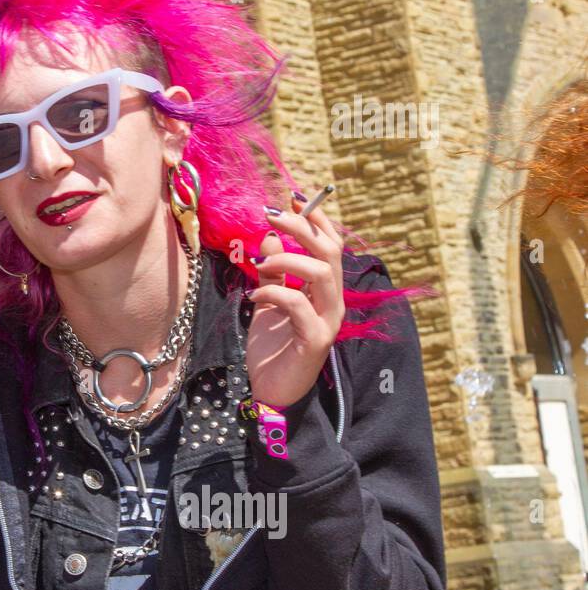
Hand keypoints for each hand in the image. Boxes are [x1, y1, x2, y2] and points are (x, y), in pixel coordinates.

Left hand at [244, 191, 345, 408]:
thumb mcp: (268, 301)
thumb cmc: (271, 346)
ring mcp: (328, 321)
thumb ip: (274, 272)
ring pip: (323, 273)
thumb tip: (269, 238)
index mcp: (324, 290)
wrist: (267, 390)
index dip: (316, 219)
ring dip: (289, 259)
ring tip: (261, 264)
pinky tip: (255, 294)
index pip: (331, 245)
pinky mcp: (315, 340)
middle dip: (302, 228)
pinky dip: (276, 292)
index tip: (293, 198)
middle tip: (272, 216)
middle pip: (330, 252)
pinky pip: (300, 305)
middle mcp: (333, 302)